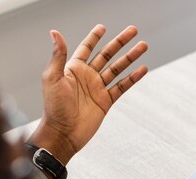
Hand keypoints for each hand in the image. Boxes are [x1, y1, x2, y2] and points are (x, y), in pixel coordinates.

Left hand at [29, 24, 147, 165]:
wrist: (63, 133)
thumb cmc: (53, 107)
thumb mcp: (52, 77)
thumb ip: (58, 55)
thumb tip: (54, 32)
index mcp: (74, 69)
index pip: (87, 47)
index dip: (95, 37)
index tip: (103, 28)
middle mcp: (87, 76)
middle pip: (107, 54)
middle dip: (120, 42)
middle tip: (133, 31)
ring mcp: (98, 89)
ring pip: (118, 68)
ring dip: (130, 57)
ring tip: (143, 46)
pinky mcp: (106, 102)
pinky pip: (122, 87)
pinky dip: (132, 78)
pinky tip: (142, 69)